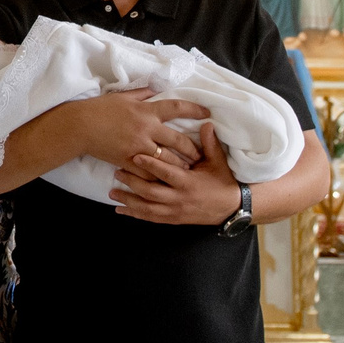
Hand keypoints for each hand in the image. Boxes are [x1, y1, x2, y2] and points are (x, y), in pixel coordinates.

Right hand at [65, 88, 204, 169]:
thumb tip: (158, 87)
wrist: (80, 126)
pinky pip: (148, 172)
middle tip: (200, 156)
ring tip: (188, 170)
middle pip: (178, 141)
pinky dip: (158, 176)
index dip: (195, 110)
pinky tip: (165, 180)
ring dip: (180, 166)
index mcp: (146, 111)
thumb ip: (143, 93)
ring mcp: (138, 147)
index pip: (177, 107)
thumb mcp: (124, 96)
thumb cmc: (101, 109)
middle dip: (192, 149)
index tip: (207, 113)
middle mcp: (146, 129)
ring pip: (167, 160)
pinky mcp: (128, 161)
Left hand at [111, 124, 243, 225]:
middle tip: (117, 171)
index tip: (135, 156)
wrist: (231, 208)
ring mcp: (174, 211)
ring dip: (129, 200)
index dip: (150, 165)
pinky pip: (150, 218)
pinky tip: (121, 210)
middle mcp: (179, 199)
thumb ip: (209, 144)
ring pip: (147, 207)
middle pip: (151, 191)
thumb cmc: (223, 182)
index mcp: (189, 182)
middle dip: (133, 182)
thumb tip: (206, 123)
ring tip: (112, 192)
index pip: (166, 173)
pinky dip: (135, 214)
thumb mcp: (218, 162)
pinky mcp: (172, 219)